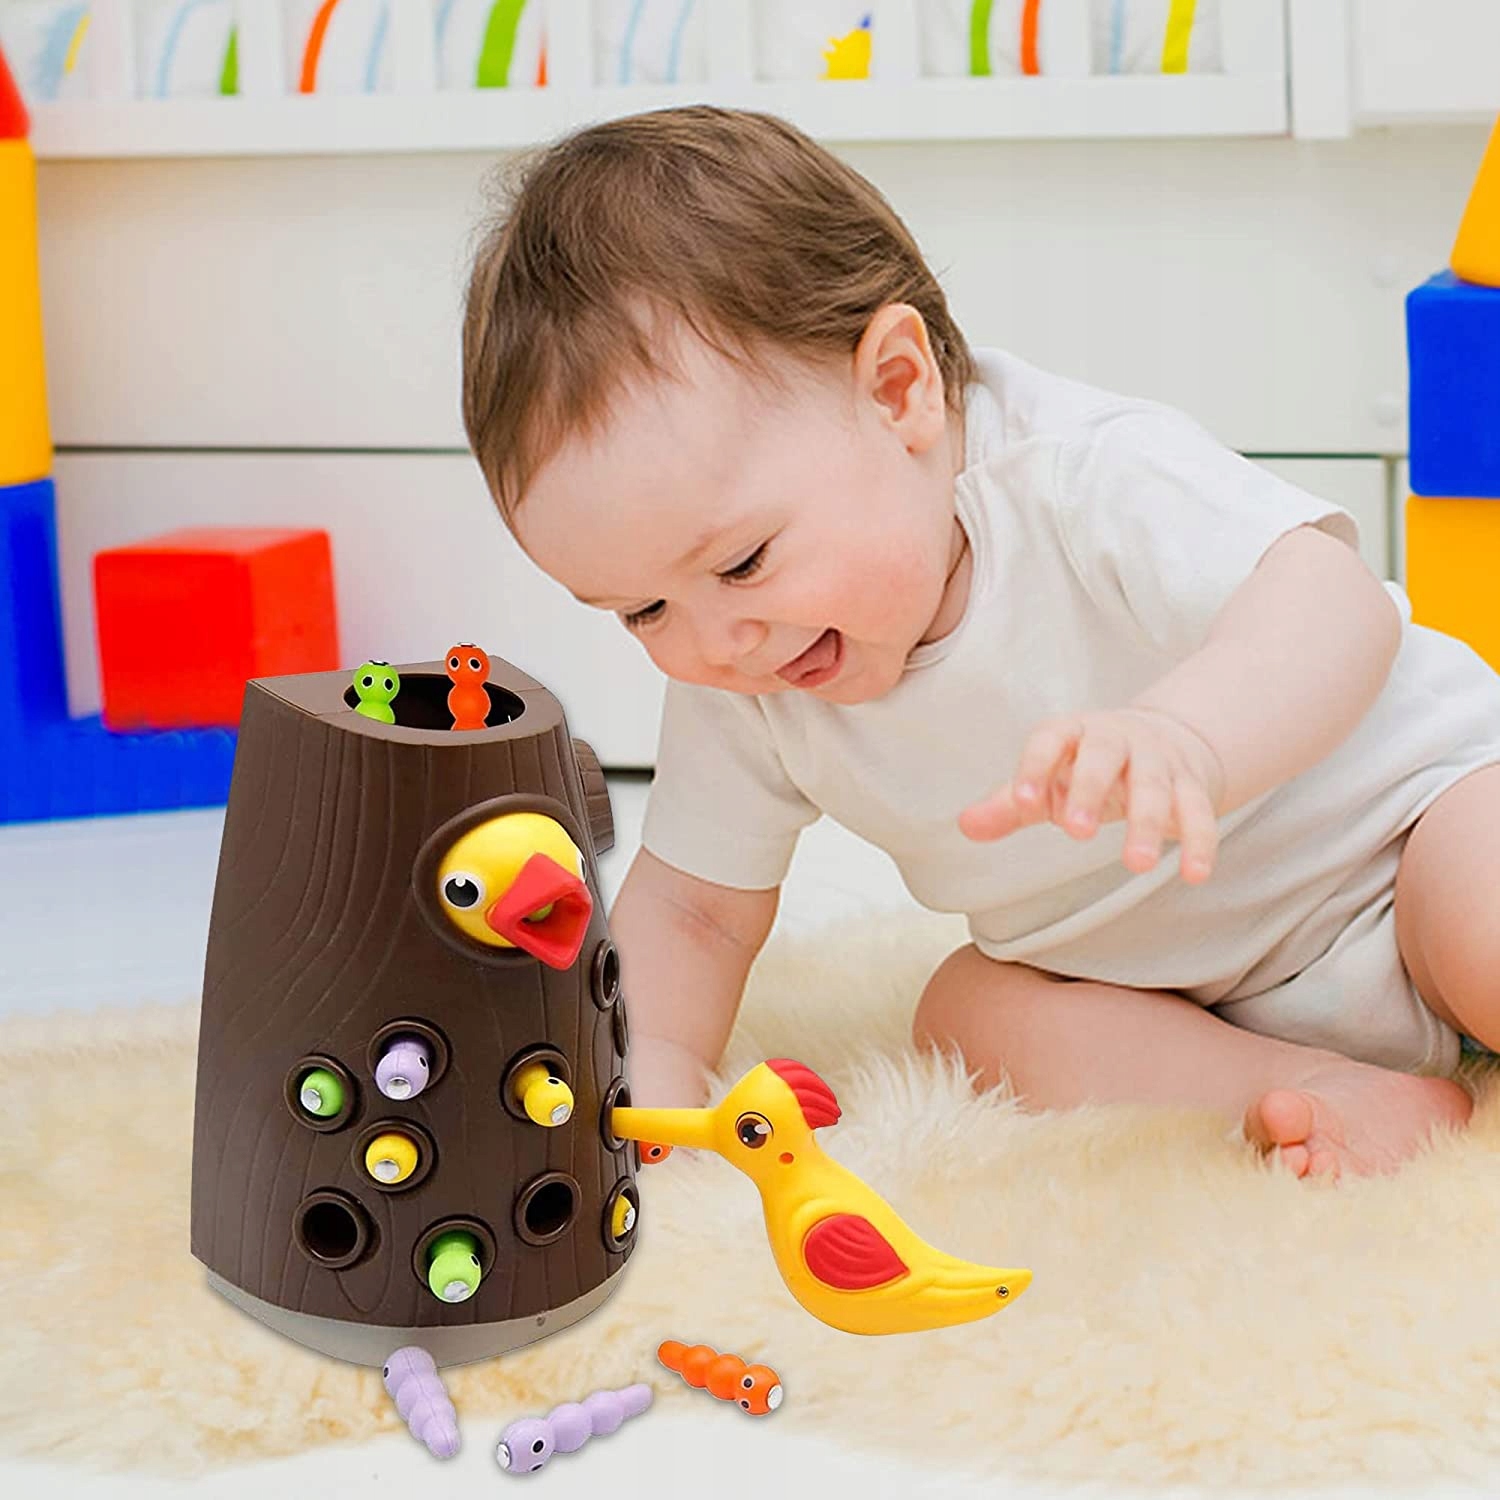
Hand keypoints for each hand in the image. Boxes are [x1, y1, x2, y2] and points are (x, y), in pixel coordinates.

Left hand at [958, 708, 1225, 882]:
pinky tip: (1195, 874)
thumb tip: (965, 825)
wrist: (1166, 738)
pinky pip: (1199, 810)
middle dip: (1090, 790)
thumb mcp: (1048, 779)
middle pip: (1103, 756)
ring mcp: (1158, 759)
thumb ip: (1010, 804)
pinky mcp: (1193, 784)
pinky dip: (1200, 841)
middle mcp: (1117, 738)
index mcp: (1073, 733)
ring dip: (1147, 823)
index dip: (1035, 768)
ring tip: (1136, 865)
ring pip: (1155, 786)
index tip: (1024, 802)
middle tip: (1076, 833)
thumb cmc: (1088, 767)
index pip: (1050, 740)